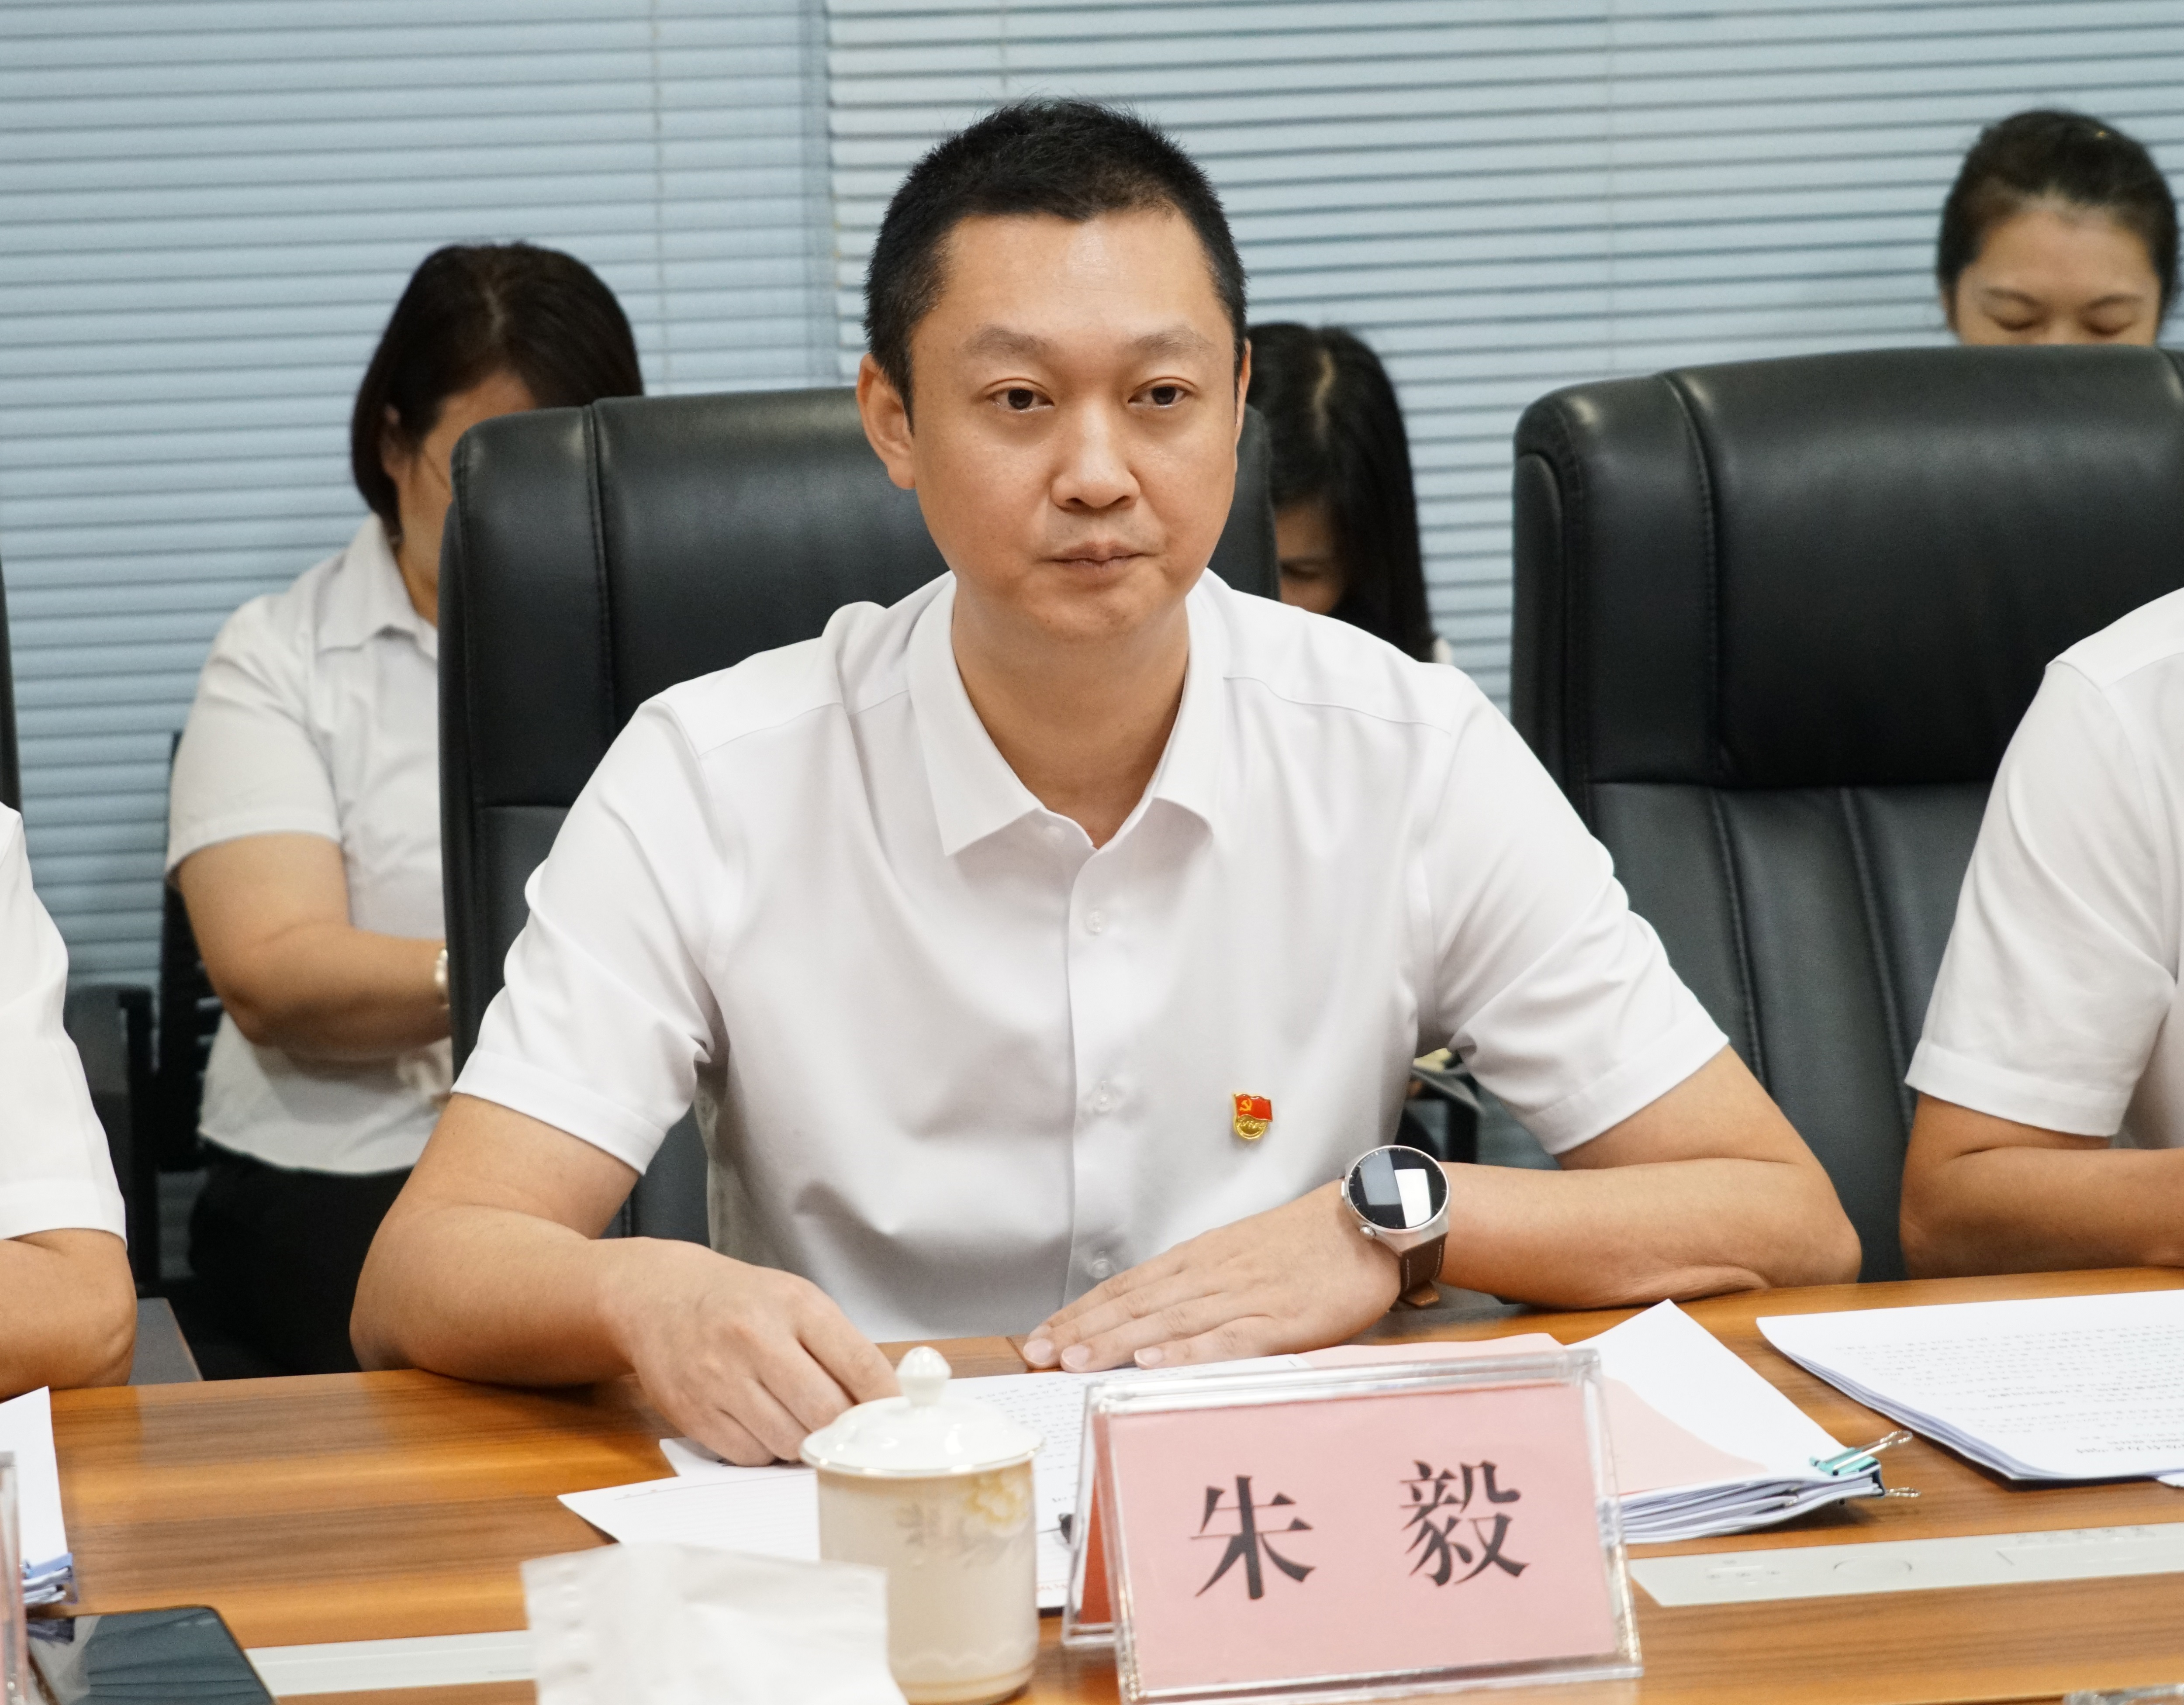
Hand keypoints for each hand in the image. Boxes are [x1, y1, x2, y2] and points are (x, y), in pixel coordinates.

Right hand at [600, 1240, 898, 1464]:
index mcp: (794, 1307)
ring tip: (796, 1416)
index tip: (895, 1416)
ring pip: (790, 1441)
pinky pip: (751, 1455)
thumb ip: (842, 1346)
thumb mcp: (798, 1302)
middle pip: (825, 1412)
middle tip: (845, 1427)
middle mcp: (755, 1340)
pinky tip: (761, 1422)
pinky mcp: (694, 1413)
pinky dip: (766, 1449)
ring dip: (804, 1441)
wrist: (662, 1298)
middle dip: (843, 1428)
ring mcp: (720, 1379)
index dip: (885, 1400)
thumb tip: (886, 1400)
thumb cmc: (741, 1302)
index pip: (859, 1363)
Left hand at [1020, 1183, 1403, 1372]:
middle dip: (1083, 1329)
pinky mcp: (1281, 1319)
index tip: (1041, 1335)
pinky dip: (1189, 1351)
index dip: (1081, 1312)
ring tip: (1075, 1360)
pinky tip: (1155, 1363)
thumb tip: (1153, 1322)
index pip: (1127, 1287)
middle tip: (1037, 1354)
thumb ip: (1202, 1288)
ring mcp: (1245, 1296)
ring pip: (1169, 1321)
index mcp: (1201, 1260)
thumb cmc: (1308, 1245)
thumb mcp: (1243, 1257)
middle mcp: (1212, 1274)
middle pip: (1136, 1303)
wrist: (1370, 1221)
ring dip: (1118, 1341)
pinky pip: (1228, 1337)